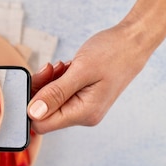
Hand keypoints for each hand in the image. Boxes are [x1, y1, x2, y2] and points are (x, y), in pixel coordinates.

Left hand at [27, 23, 149, 132]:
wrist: (133, 42)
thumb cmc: (113, 53)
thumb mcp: (81, 70)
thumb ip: (56, 93)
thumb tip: (33, 113)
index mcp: (84, 114)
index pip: (43, 124)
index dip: (31, 105)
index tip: (37, 82)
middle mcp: (84, 115)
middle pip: (44, 112)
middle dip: (41, 89)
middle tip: (49, 69)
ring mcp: (83, 107)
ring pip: (50, 101)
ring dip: (49, 82)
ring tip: (61, 66)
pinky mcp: (82, 97)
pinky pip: (60, 93)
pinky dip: (57, 79)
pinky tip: (66, 67)